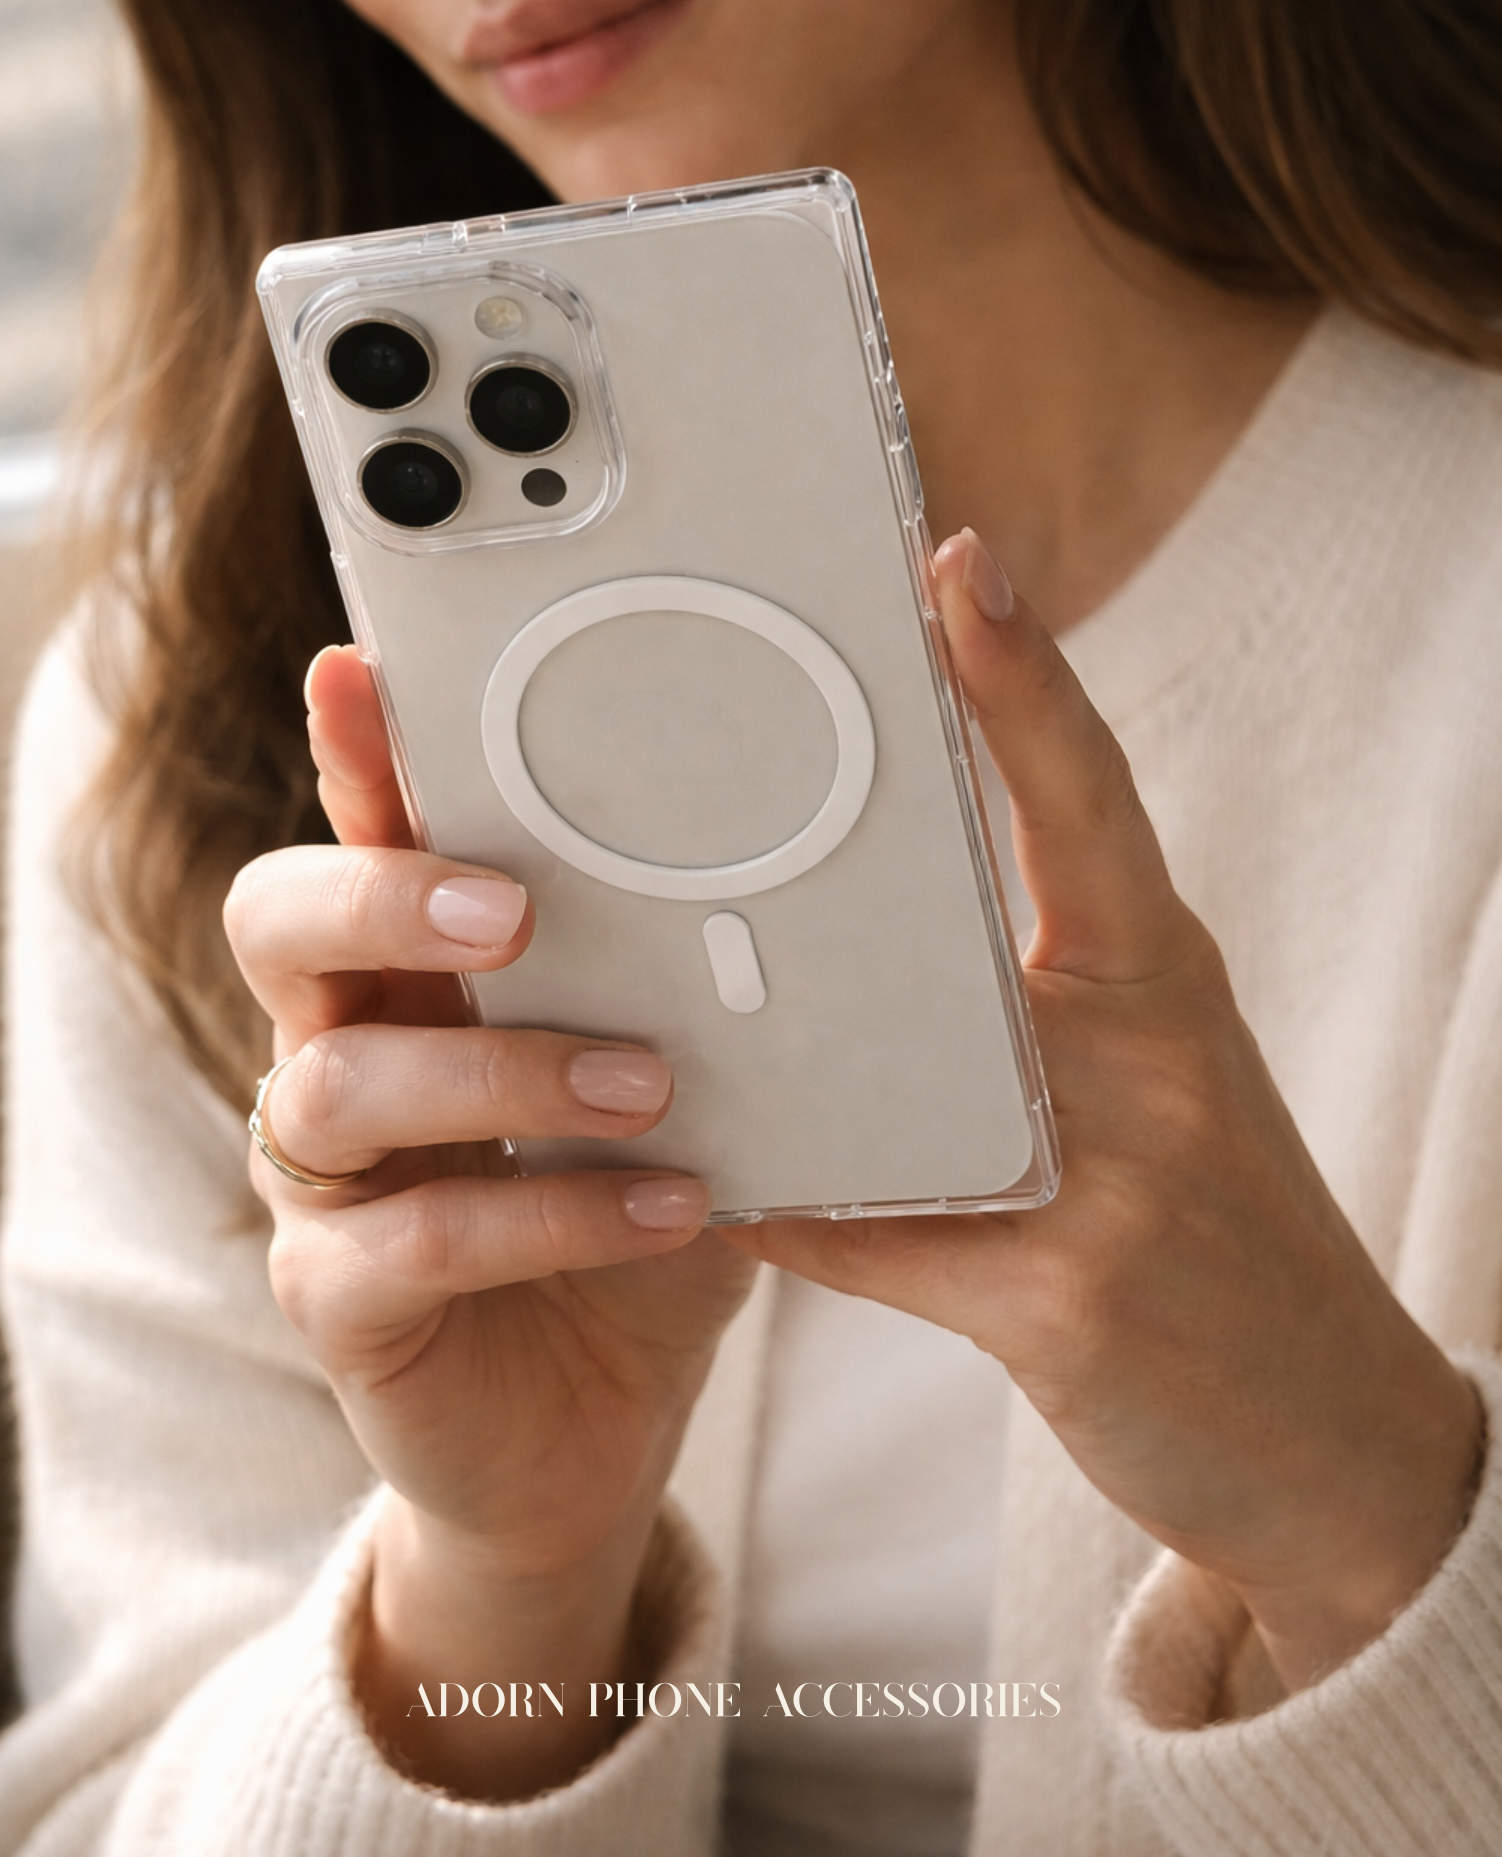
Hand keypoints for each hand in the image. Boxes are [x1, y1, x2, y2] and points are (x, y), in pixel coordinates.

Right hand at [224, 646, 754, 1797]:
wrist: (601, 1420)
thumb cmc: (637, 1208)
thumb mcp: (681, 1072)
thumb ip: (699, 975)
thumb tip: (831, 847)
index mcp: (419, 968)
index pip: (366, 829)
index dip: (357, 751)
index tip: (371, 669)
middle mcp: (345, 1048)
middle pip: (277, 922)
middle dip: (378, 889)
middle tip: (510, 902)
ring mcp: (326, 1180)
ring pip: (334, 1081)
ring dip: (499, 1071)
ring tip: (649, 1082)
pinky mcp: (341, 1300)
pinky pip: (411, 1242)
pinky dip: (544, 1217)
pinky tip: (670, 1210)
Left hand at [724, 529, 1481, 1693]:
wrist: (1336, 1440)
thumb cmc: (1222, 1242)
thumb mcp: (1156, 1098)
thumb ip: (1027, 1026)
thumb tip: (850, 973)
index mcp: (1164, 985)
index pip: (1091, 802)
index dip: (1023, 679)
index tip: (957, 562)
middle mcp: (1153, 1054)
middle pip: (997, 892)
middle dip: (886, 802)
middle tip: (798, 656)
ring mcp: (1120, 1176)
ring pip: (908, 1069)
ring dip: (787, 1035)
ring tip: (667, 970)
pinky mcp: (1070, 1301)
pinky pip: (882, 1240)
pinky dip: (801, 1216)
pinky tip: (724, 1189)